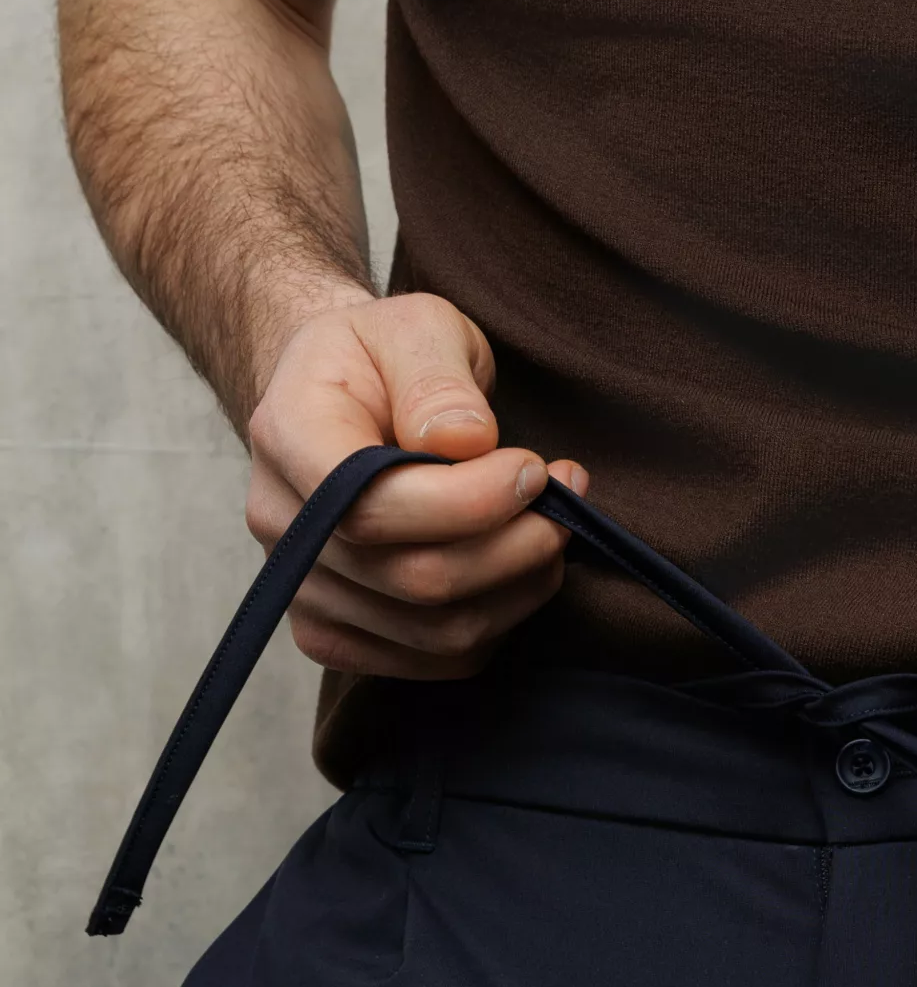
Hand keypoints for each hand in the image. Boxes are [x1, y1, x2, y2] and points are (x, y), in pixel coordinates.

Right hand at [244, 291, 588, 676]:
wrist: (344, 401)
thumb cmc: (383, 360)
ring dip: (521, 585)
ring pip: (437, 631)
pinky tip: (520, 566)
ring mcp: (304, 591)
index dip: (469, 502)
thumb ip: (437, 377)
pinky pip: (439, 658)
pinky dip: (502, 619)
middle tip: (565, 494)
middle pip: (414, 579)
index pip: (371, 507)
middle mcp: (281, 526)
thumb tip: (466, 442)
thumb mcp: (415, 327)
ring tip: (552, 525)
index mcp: (286, 437)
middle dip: (516, 544)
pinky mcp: (340, 635)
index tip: (533, 467)